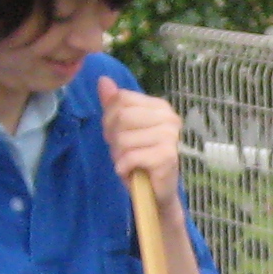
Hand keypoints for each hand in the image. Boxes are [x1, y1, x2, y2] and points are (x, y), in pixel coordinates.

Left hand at [100, 78, 185, 217]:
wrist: (155, 193)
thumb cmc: (139, 159)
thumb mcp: (122, 129)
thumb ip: (114, 104)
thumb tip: (102, 80)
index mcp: (160, 106)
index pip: (121, 99)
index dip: (110, 119)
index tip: (119, 135)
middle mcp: (169, 118)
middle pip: (121, 116)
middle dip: (114, 138)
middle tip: (124, 152)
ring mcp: (170, 137)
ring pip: (123, 138)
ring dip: (119, 155)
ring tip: (130, 163)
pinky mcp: (167, 156)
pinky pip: (130, 156)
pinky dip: (123, 168)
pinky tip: (131, 172)